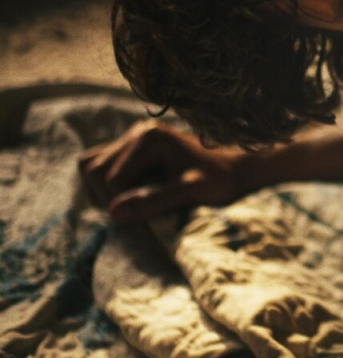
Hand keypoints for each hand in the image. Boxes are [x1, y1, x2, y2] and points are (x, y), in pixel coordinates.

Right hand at [77, 119, 247, 223]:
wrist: (236, 169)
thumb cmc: (220, 180)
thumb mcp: (192, 192)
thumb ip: (155, 201)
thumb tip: (113, 213)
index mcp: (149, 138)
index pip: (110, 179)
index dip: (121, 205)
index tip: (142, 225)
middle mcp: (136, 132)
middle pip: (93, 170)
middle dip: (108, 198)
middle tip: (134, 217)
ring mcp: (132, 138)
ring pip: (91, 166)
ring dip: (104, 192)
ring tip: (133, 207)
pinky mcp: (132, 149)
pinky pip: (101, 166)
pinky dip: (107, 186)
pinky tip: (132, 197)